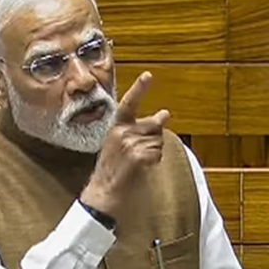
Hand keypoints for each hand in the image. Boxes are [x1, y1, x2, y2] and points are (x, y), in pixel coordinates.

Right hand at [80, 71, 169, 216]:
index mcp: (116, 127)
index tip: (148, 76)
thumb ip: (139, 129)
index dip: (139, 89)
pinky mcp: (137, 156)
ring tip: (138, 163)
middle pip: (154, 126)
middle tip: (140, 155)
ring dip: (154, 153)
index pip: (129, 104)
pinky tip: (141, 169)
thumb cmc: (113, 170)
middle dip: (154, 139)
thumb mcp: (120, 144)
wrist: (104, 192)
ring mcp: (129, 144)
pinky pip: (157, 154)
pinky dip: (154, 162)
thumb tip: (164, 113)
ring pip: (158, 141)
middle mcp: (122, 132)